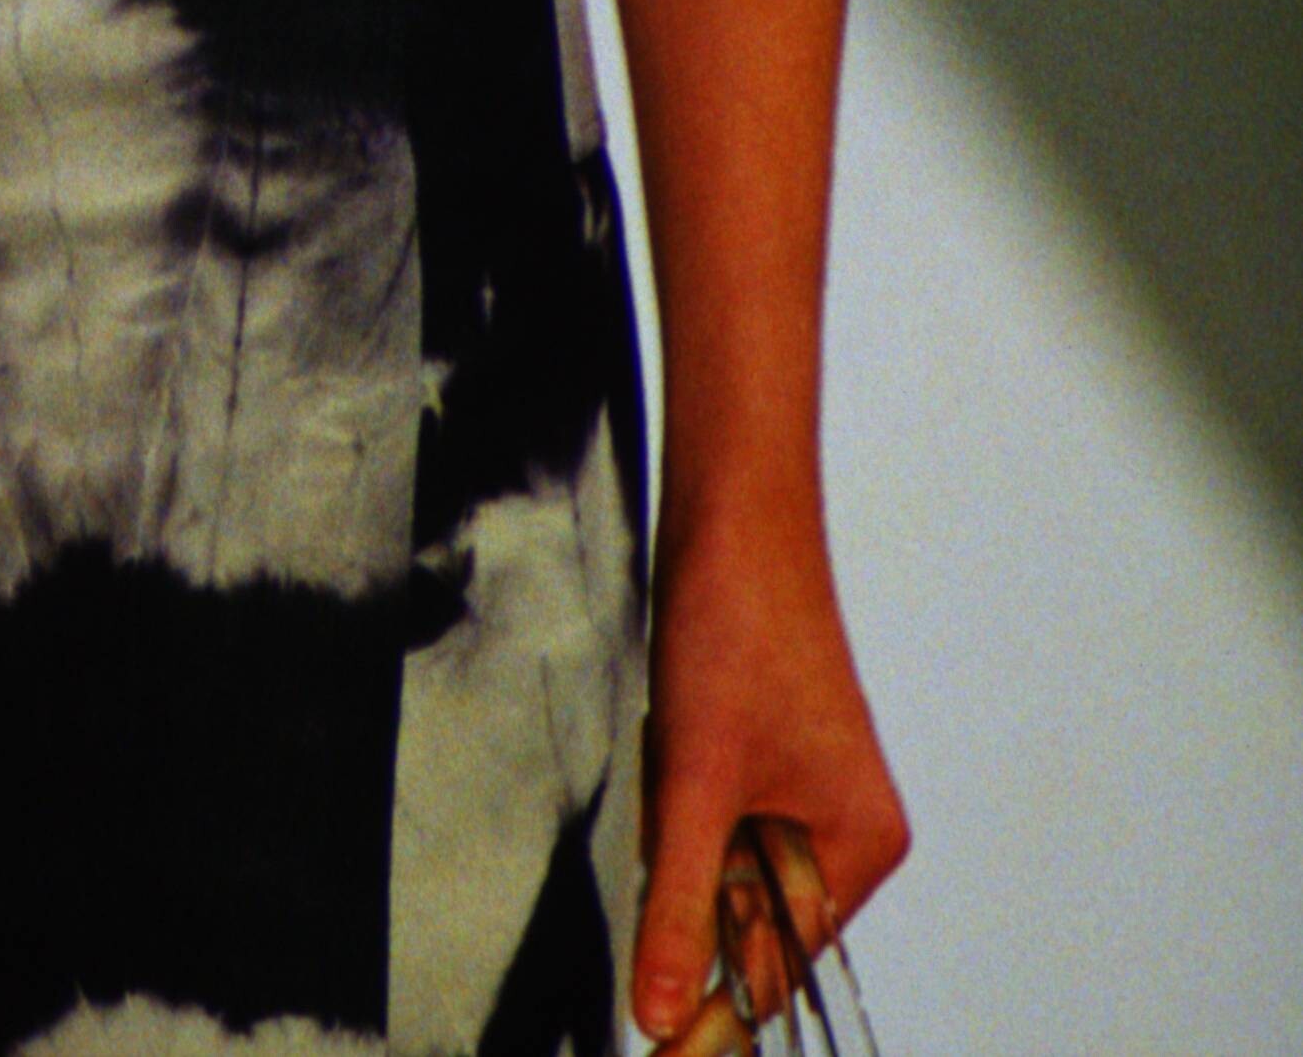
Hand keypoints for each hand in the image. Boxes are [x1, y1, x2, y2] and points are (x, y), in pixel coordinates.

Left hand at [633, 500, 907, 1044]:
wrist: (731, 512)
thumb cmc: (740, 626)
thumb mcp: (695, 785)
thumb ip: (681, 908)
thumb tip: (665, 1013)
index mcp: (861, 845)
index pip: (780, 963)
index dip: (711, 987)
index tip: (656, 1030)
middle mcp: (847, 823)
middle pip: (743, 906)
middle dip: (690, 859)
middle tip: (681, 781)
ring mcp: (807, 782)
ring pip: (717, 851)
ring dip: (679, 814)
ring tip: (684, 735)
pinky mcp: (767, 747)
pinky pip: (709, 803)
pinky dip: (680, 782)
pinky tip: (678, 722)